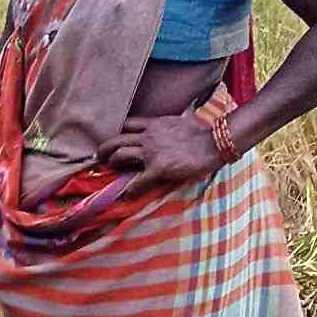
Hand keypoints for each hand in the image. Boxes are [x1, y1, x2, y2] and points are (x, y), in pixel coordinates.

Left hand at [98, 114, 220, 190]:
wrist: (216, 142)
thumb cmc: (205, 132)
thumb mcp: (182, 121)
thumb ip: (171, 124)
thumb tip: (176, 123)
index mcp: (155, 124)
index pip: (128, 125)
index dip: (117, 133)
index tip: (113, 141)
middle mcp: (148, 136)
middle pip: (117, 139)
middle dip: (105, 148)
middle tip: (100, 157)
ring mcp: (152, 152)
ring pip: (120, 155)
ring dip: (112, 163)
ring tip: (109, 171)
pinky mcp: (158, 168)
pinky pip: (137, 181)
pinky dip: (130, 189)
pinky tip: (127, 195)